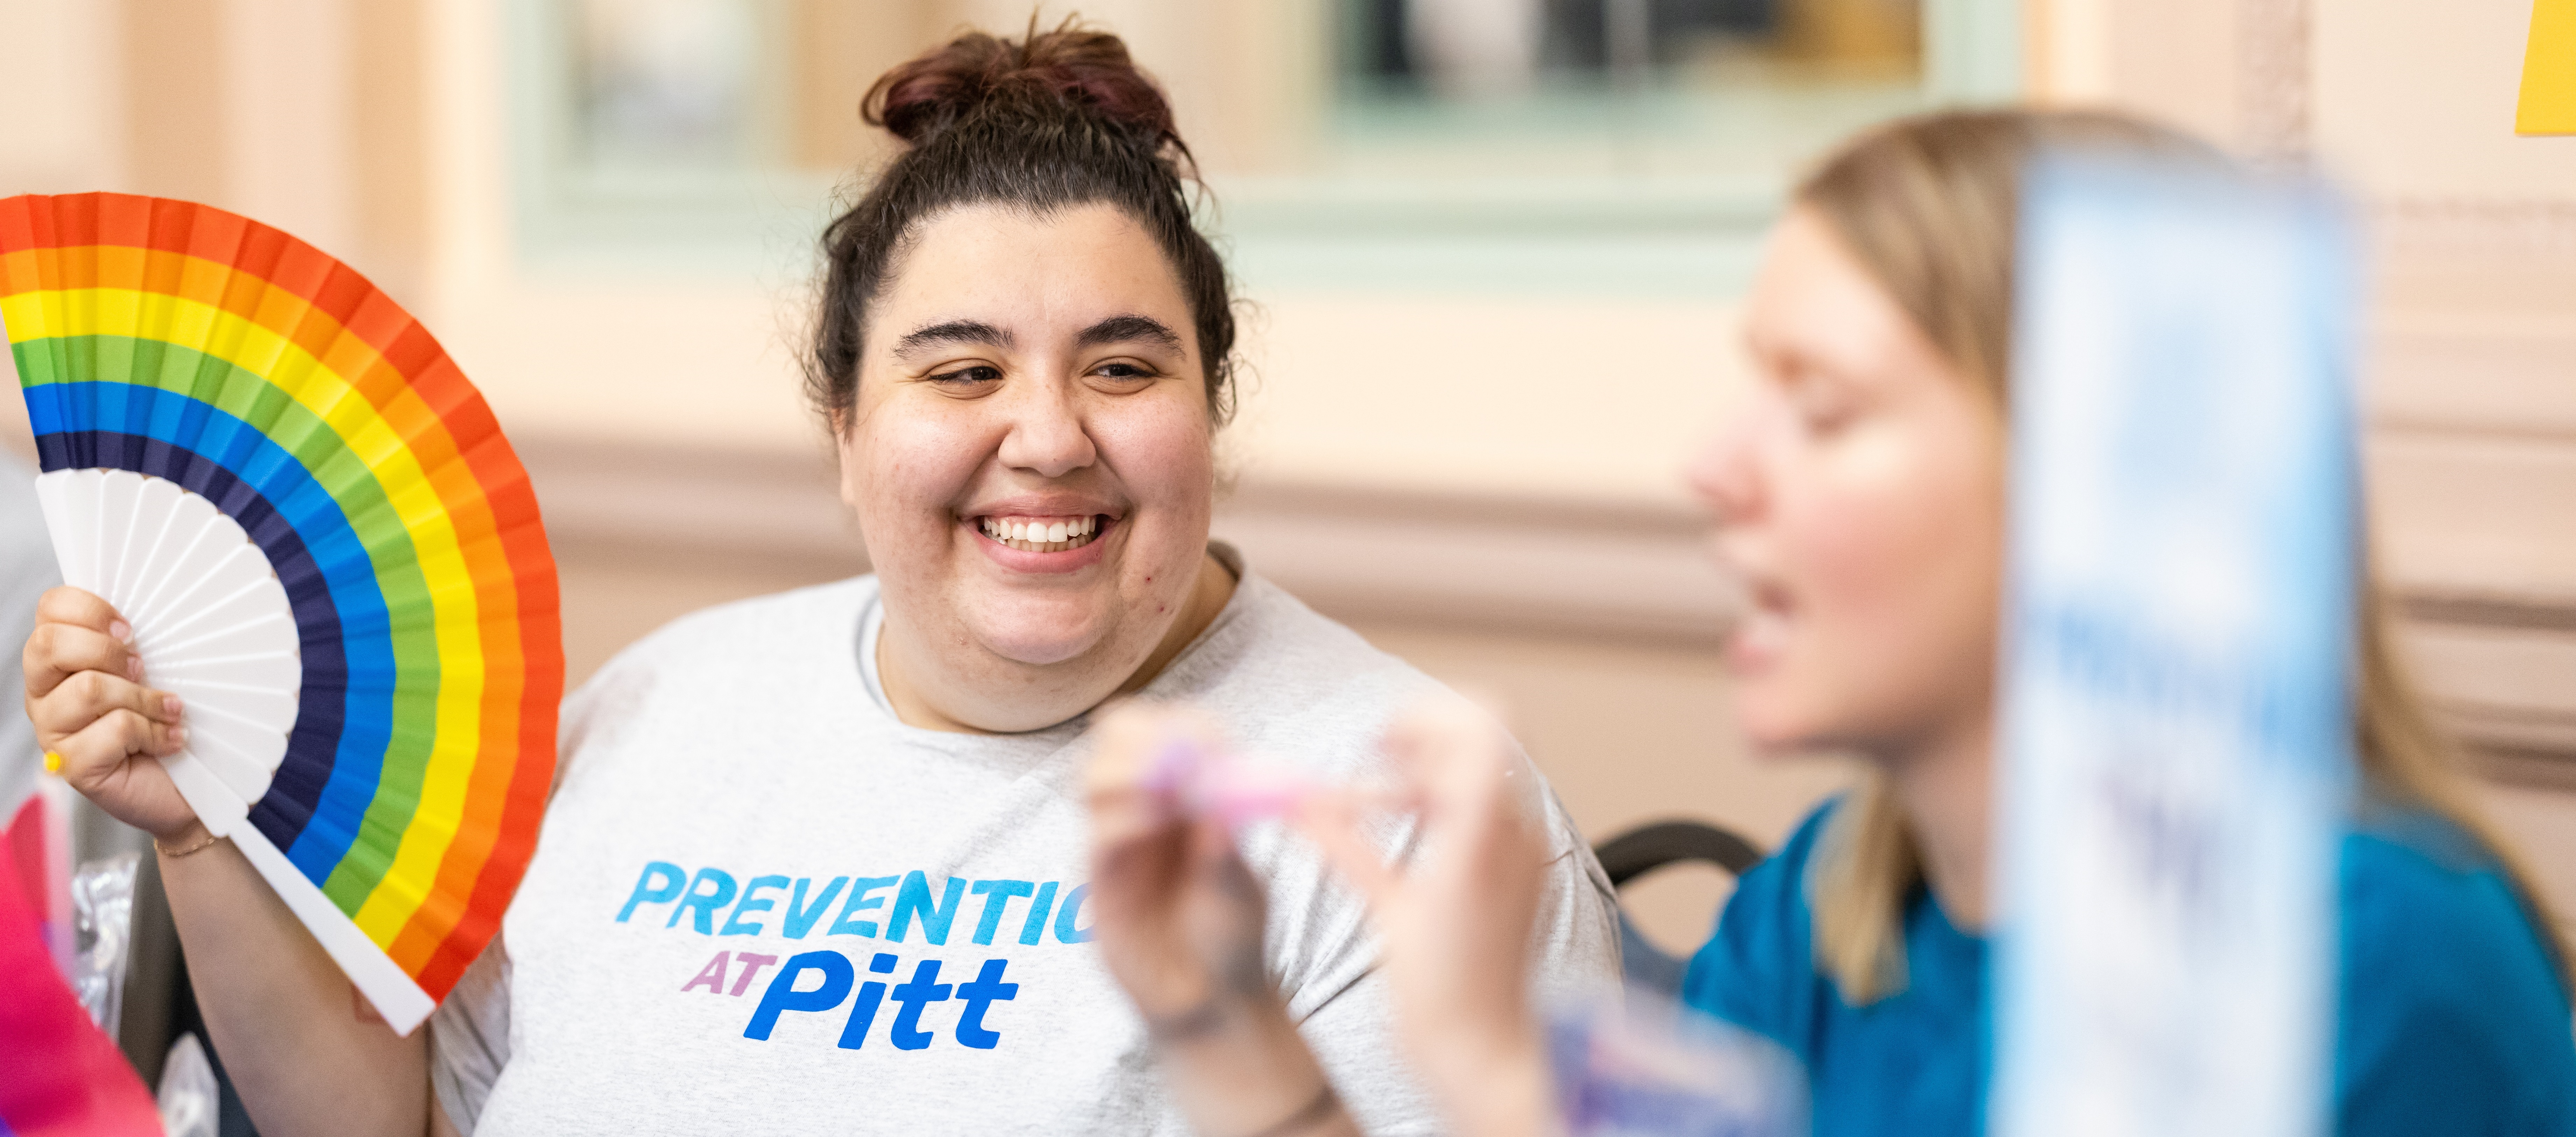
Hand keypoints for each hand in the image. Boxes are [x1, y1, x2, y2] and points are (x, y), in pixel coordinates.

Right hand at [23, 587, 198, 840]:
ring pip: (88, 689)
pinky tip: (169, 740)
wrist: (187, 785)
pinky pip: (112, 730)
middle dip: (106, 651)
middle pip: (49, 645)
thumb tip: (166, 599)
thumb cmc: (169, 718)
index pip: (50, 608)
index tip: (131, 629)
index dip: (90, 609)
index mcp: (59, 658)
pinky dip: (153, 733)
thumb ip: (142, 638)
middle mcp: (44, 692)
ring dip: (143, 698)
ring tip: (169, 710)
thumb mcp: (159, 667)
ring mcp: (52, 731)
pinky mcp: (71, 765)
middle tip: (143, 668)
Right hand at [1085, 704, 1270, 1029]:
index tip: (1212, 737)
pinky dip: (1120, 817)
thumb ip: (1226, 847)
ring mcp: (1118, 841)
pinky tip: (1149, 823)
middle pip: (1117, 739)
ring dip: (1125, 770)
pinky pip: (1095, 832)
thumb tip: (1218, 793)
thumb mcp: (1244, 887)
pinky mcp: (1099, 880)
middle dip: (1142, 736)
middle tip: (1175, 753)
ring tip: (1161, 792)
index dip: (1184, 725)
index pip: (1169, 731)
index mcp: (1188, 794)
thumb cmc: (1233, 937)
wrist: (1213, 1001)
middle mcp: (1147, 808)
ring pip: (1093, 776)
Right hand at [1293, 696, 1559, 1136]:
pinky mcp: (1513, 875)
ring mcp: (1520, 854)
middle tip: (1371, 757)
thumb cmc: (1441, 1000)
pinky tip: (1391, 828)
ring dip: (1422, 772)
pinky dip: (1436, 806)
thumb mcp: (1387, 913)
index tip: (1381, 738)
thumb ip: (1344, 845)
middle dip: (1418, 740)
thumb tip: (1300, 802)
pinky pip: (1479, 813)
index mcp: (1486, 835)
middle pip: (1477, 743)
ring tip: (1369, 796)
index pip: (1485, 726)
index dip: (1430, 716)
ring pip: (1477, 776)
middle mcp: (1514, 835)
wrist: (1483, 1056)